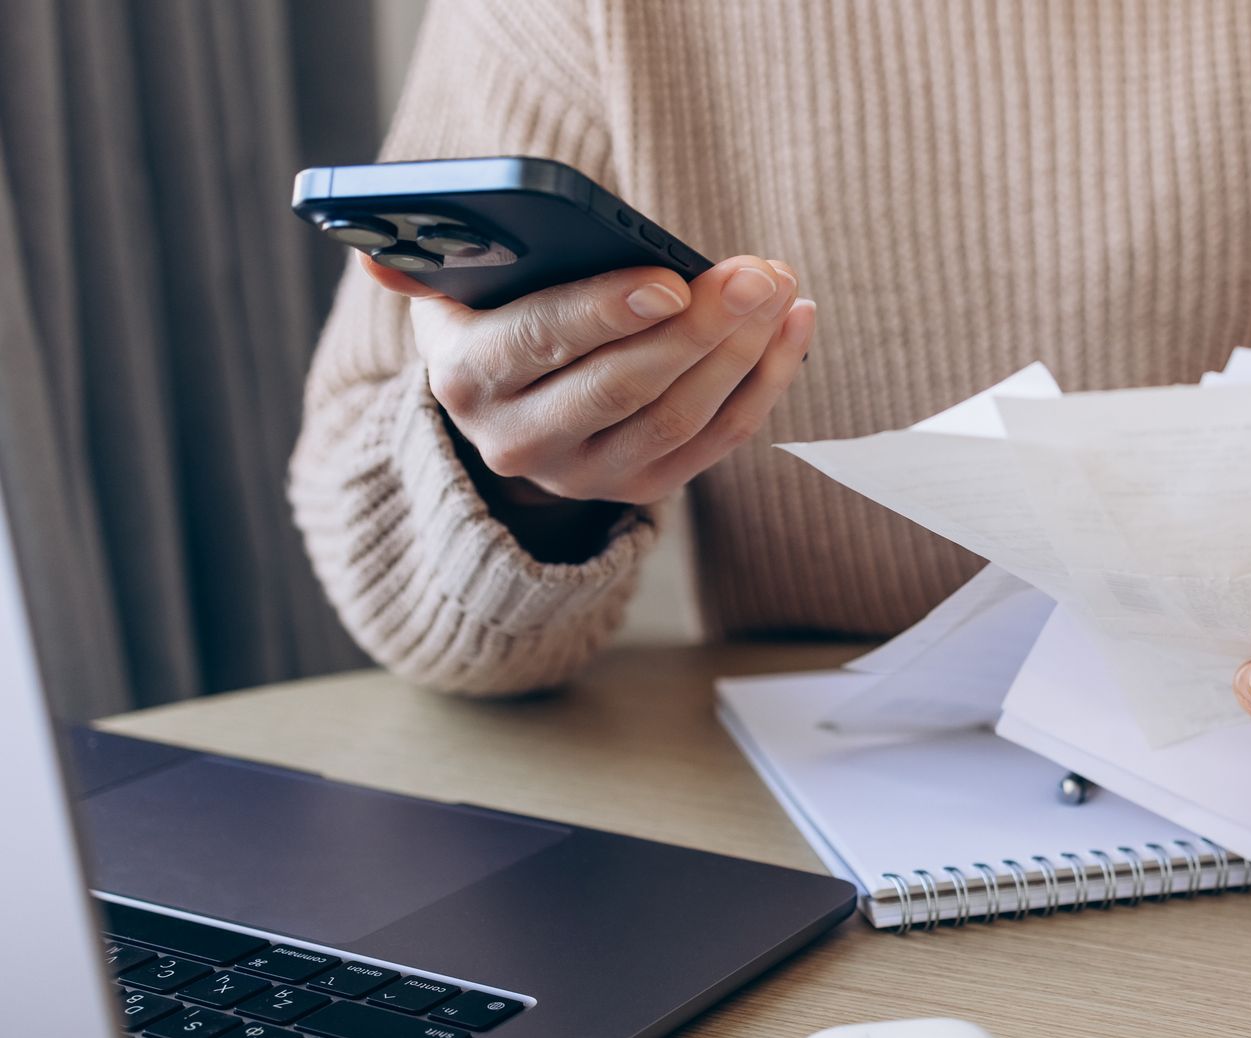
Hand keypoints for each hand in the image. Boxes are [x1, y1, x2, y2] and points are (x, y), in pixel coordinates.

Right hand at [364, 252, 814, 506]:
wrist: (509, 416)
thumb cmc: (492, 321)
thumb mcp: (447, 295)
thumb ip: (419, 266)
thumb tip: (370, 247)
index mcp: (467, 378)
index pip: (541, 342)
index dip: (608, 311)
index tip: (673, 279)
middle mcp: (521, 440)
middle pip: (626, 384)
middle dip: (702, 325)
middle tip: (760, 273)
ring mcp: (587, 476)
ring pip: (680, 416)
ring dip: (744, 351)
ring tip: (781, 288)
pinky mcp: (643, 491)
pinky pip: (718, 439)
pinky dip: (765, 381)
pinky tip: (794, 324)